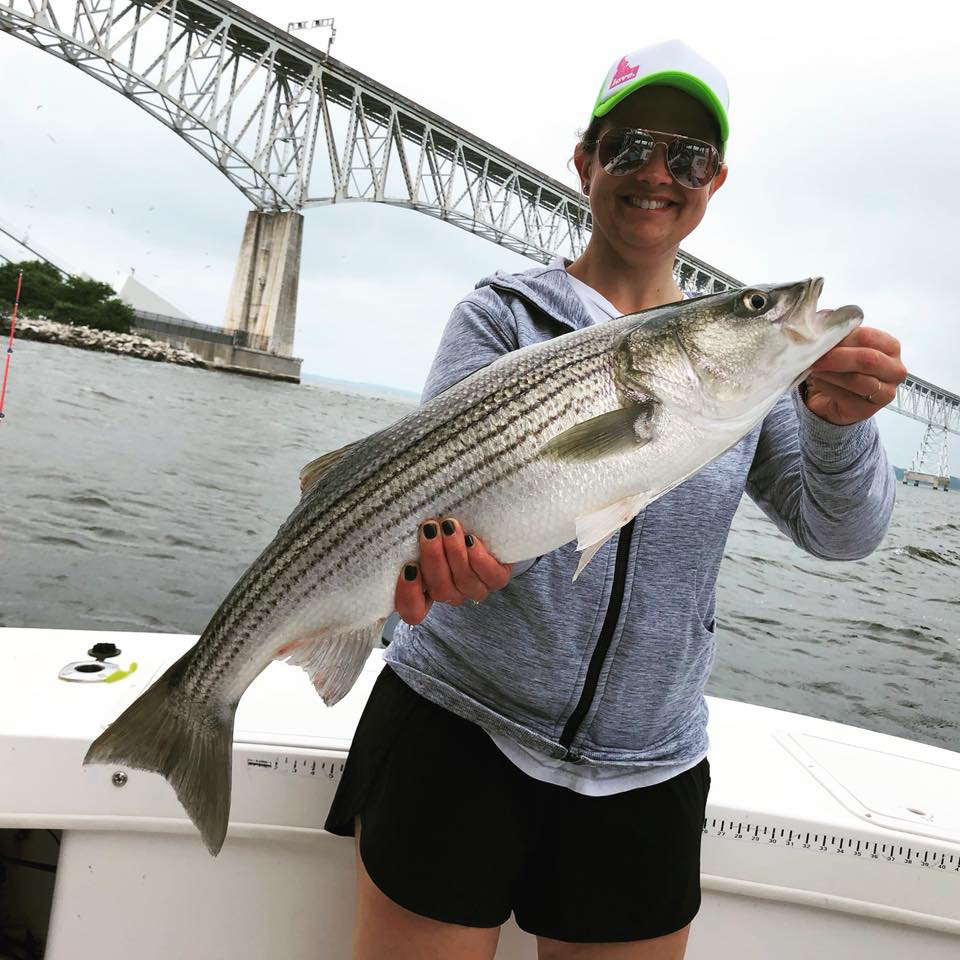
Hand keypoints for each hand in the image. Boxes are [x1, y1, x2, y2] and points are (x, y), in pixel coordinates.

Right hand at [395, 517, 512, 625]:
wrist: (479, 516)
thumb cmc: (439, 523)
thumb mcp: (419, 532)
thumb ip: (406, 542)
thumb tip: (387, 532)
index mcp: (425, 589)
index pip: (413, 611)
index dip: (409, 596)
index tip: (409, 567)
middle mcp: (451, 592)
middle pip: (440, 591)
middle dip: (434, 559)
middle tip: (429, 529)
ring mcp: (475, 587)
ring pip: (464, 583)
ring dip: (455, 553)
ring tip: (449, 526)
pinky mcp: (497, 577)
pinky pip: (492, 579)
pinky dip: (481, 560)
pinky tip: (472, 541)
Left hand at [803, 326, 906, 425]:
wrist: (832, 398)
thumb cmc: (840, 366)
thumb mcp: (840, 345)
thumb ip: (836, 330)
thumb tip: (824, 317)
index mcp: (890, 347)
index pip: (869, 337)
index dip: (842, 337)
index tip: (822, 339)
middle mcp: (895, 370)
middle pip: (868, 359)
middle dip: (836, 357)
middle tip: (814, 357)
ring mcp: (885, 392)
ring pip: (856, 380)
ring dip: (830, 373)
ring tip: (814, 368)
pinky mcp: (868, 410)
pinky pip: (845, 396)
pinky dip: (827, 387)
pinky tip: (818, 382)